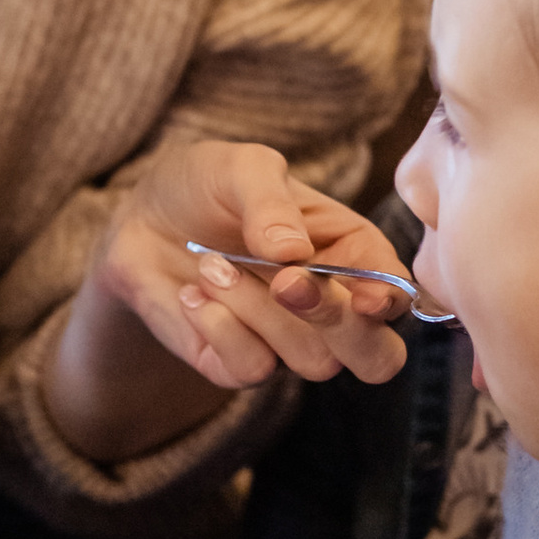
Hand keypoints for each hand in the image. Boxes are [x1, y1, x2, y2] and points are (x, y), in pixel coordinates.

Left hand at [113, 139, 408, 395]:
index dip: (388, 301)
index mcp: (353, 252)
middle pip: (377, 356)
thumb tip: (293, 253)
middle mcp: (332, 306)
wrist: (142, 218)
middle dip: (340, 326)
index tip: (365, 298)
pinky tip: (192, 294)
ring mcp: (288, 340)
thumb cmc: (207, 186)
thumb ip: (270, 200)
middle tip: (285, 284)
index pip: (395, 292)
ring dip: (256, 311)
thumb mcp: (239, 167)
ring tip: (210, 264)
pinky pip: (253, 371)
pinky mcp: (240, 363)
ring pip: (311, 361)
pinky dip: (220, 329)